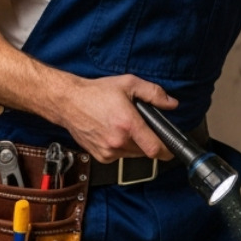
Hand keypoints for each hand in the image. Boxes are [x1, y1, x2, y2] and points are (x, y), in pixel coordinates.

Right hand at [49, 73, 177, 162]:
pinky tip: (115, 134)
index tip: (172, 149)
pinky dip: (122, 148)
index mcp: (127, 124)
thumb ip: (153, 93)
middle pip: (146, 152)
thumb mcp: (128, 84)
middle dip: (149, 142)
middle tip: (143, 127)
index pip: (155, 149)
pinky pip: (120, 157)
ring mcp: (108, 151)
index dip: (167, 150)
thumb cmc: (95, 93)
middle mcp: (118, 141)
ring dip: (136, 145)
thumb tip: (171, 103)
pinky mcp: (101, 157)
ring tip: (125, 127)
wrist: (68, 102)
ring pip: (133, 155)